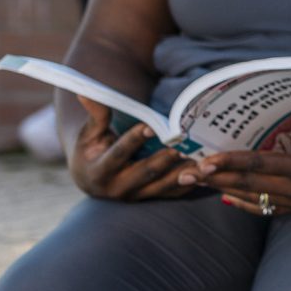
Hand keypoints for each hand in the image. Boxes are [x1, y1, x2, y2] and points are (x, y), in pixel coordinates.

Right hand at [67, 97, 190, 201]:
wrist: (90, 179)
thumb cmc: (91, 149)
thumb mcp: (89, 134)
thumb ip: (95, 116)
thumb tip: (85, 92)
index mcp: (100, 172)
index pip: (119, 153)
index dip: (135, 139)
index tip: (152, 126)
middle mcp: (118, 188)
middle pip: (145, 172)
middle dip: (163, 160)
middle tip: (181, 145)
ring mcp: (136, 196)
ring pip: (162, 186)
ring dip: (182, 174)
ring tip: (199, 161)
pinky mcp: (150, 198)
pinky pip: (172, 193)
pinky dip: (188, 184)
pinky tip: (204, 173)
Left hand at [185, 85, 290, 216]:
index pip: (260, 165)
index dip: (231, 163)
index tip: (205, 161)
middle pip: (247, 184)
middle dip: (214, 178)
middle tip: (183, 172)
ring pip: (251, 197)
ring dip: (222, 188)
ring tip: (195, 182)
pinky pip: (264, 208)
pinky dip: (243, 202)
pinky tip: (226, 197)